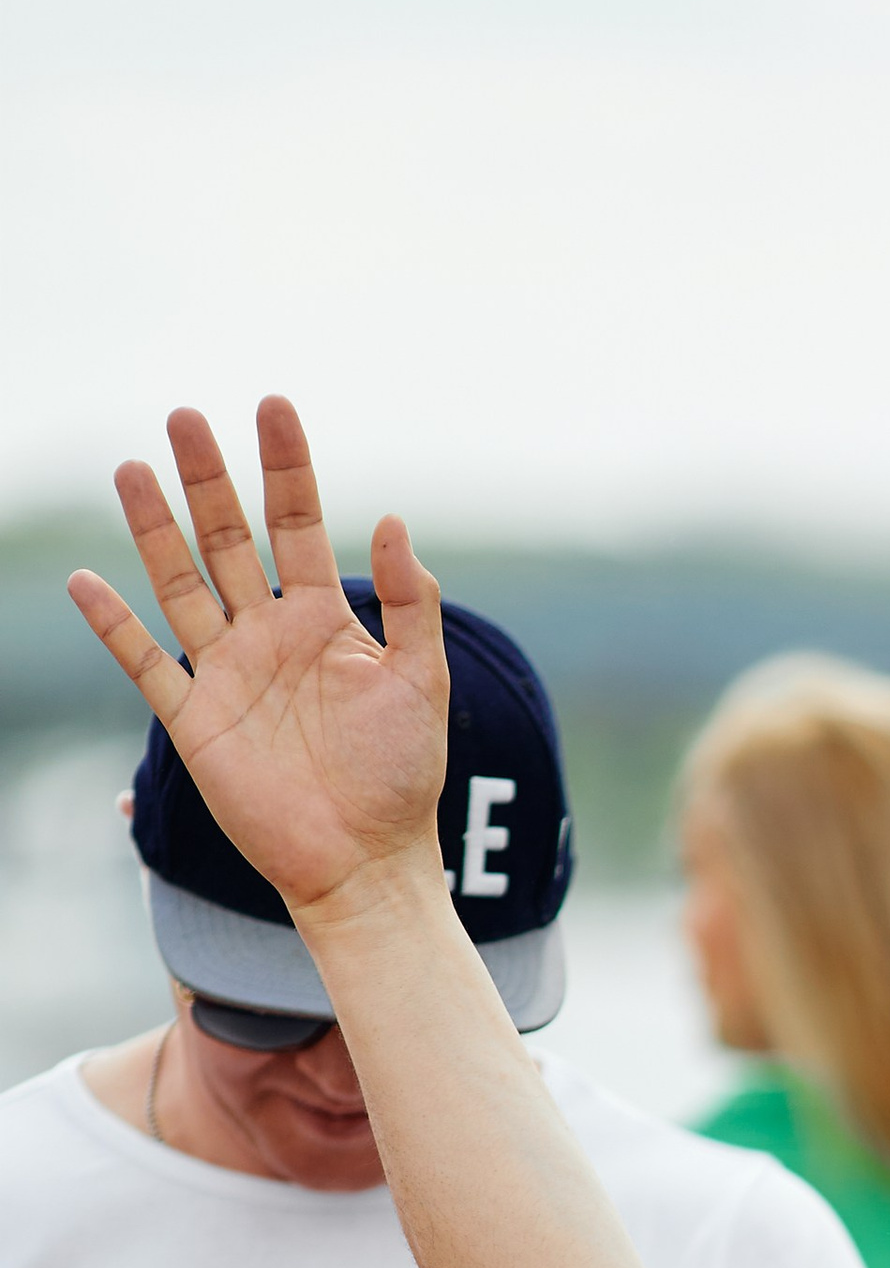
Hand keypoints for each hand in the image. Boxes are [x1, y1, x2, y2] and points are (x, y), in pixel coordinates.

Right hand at [64, 400, 447, 933]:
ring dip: (156, 529)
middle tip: (186, 416)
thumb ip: (414, 604)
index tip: (272, 406)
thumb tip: (393, 517)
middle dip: (209, 479)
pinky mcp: (198, 721)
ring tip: (134, 468)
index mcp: (326, 618)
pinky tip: (87, 581)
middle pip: (230, 539)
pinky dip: (116, 625)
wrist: (368, 862)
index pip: (300, 524)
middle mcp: (269, 633)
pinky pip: (147, 663)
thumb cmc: (402, 775)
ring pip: (181, 583)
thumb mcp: (423, 682)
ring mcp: (229, 672)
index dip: (287, 467)